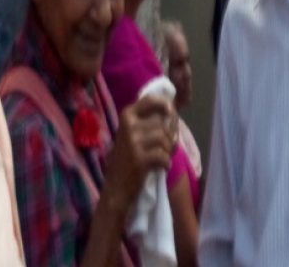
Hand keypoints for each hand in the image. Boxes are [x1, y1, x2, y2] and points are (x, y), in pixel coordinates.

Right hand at [103, 95, 176, 210]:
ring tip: (163, 158)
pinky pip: (163, 156)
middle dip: (171, 136)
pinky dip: (166, 163)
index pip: (150, 100)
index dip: (165, 104)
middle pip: (162, 124)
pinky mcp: (139, 160)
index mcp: (126, 116)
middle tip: (168, 147)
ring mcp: (133, 143)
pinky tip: (161, 167)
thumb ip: (148, 122)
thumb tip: (173, 112)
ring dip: (168, 150)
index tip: (171, 113)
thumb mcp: (132, 135)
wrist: (115, 188)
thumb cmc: (127, 160)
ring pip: (164, 139)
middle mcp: (128, 126)